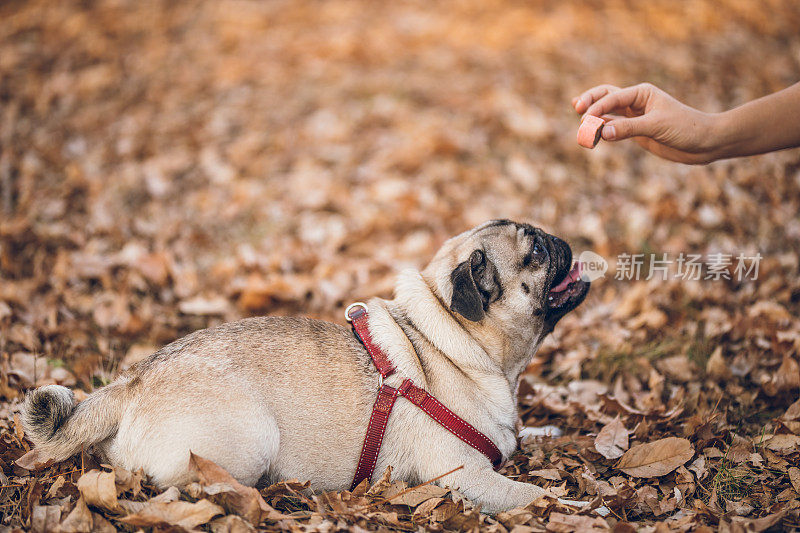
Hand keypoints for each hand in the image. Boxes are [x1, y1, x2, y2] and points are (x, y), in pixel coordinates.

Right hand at [572, 83, 721, 163]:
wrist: (704, 143)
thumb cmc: (686, 128)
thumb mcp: (656, 126)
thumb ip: (627, 128)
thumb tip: (602, 132)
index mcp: (642, 93)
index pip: (613, 97)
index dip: (597, 106)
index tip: (586, 119)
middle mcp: (636, 102)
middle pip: (605, 96)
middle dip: (590, 102)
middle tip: (576, 109)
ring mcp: (634, 117)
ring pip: (607, 113)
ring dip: (594, 118)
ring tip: (581, 127)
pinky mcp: (635, 132)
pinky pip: (613, 128)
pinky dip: (602, 131)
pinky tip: (592, 135)